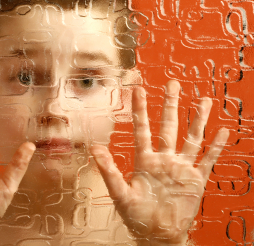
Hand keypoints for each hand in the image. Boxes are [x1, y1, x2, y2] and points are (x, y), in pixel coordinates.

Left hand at [90, 80, 228, 245]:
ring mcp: (181, 168)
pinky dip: (215, 147)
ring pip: (191, 139)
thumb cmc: (137, 216)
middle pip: (168, 126)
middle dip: (170, 105)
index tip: (138, 89)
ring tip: (204, 101)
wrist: (157, 235)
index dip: (140, 109)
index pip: (142, 129)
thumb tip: (94, 149)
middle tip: (173, 84)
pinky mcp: (196, 180)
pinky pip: (207, 161)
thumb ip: (109, 171)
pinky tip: (222, 132)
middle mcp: (164, 159)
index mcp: (144, 160)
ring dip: (197, 120)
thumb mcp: (120, 193)